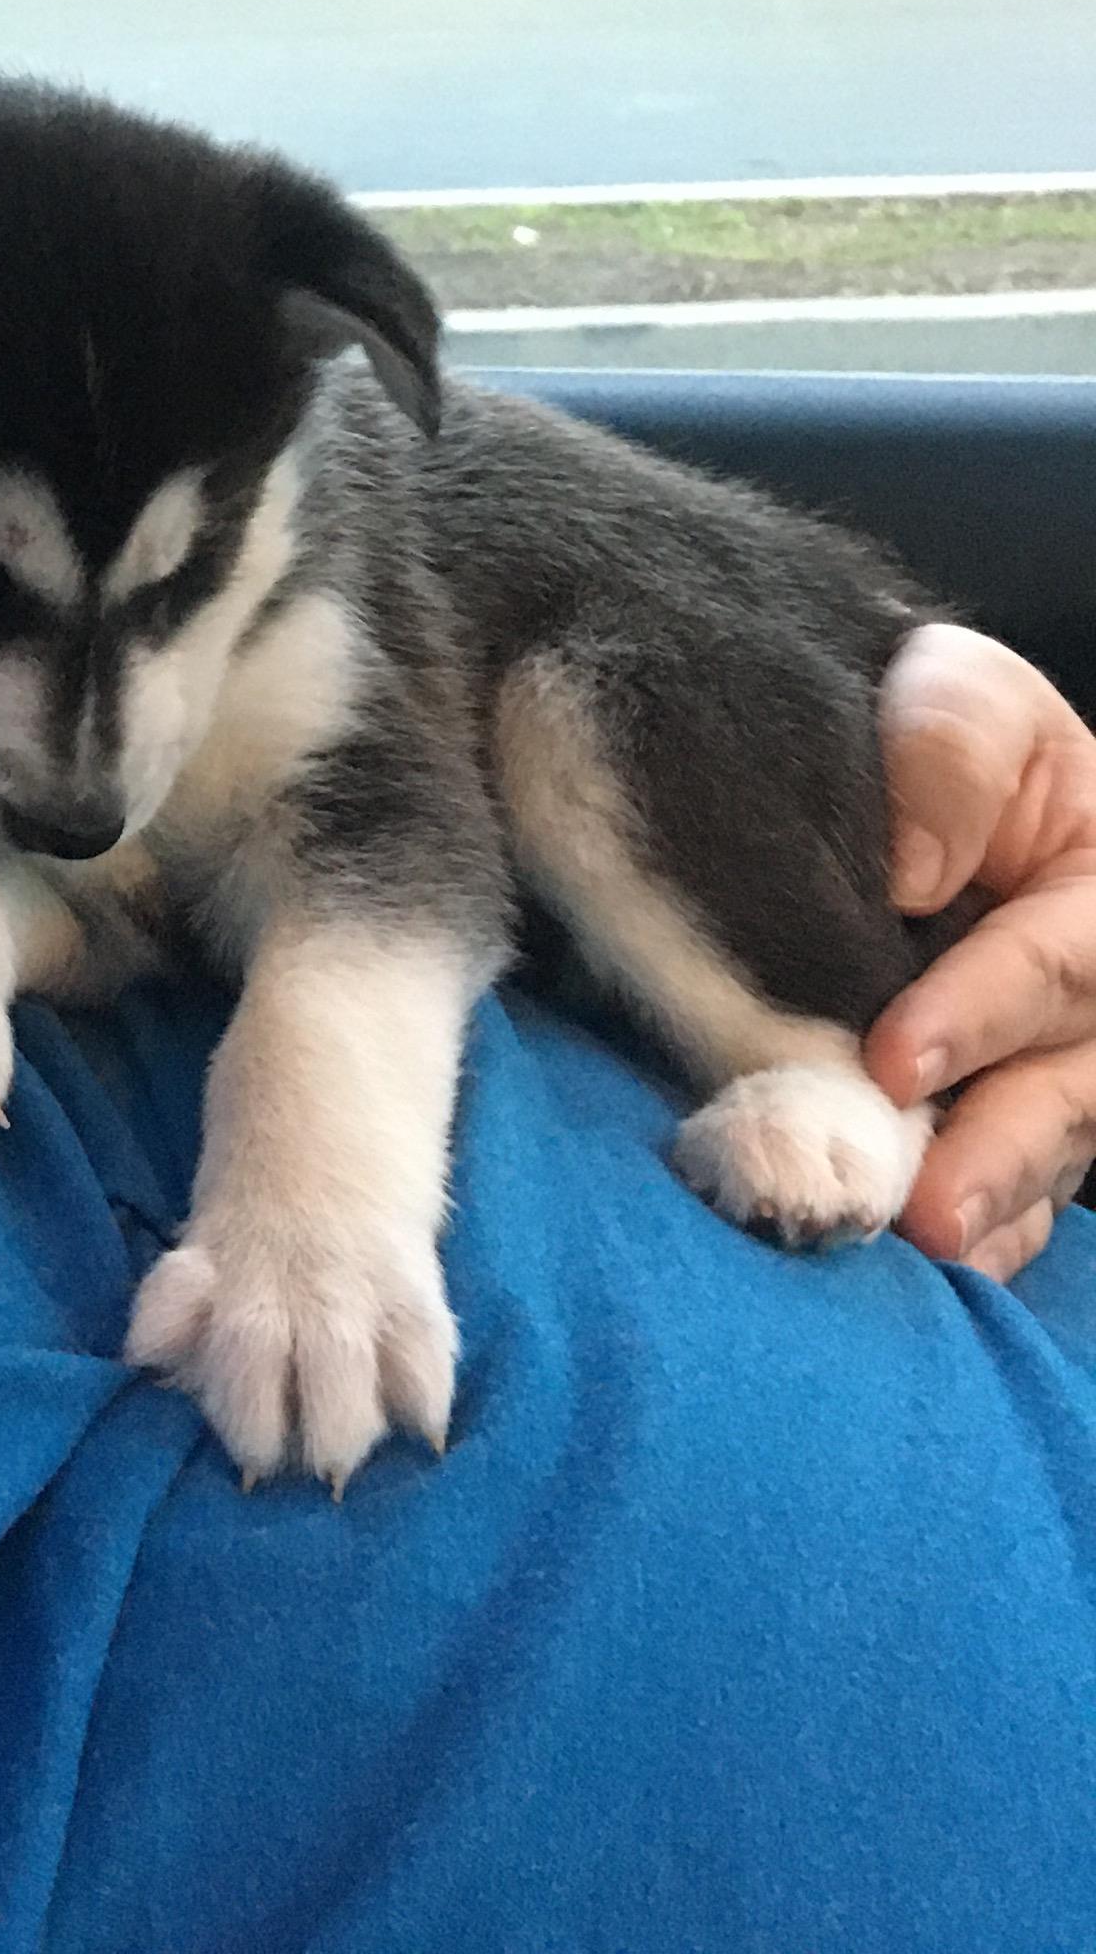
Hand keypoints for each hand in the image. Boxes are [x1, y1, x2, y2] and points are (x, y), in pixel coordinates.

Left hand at [865, 623, 1095, 1282]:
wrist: (898, 768)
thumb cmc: (931, 726)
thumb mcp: (956, 696)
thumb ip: (947, 754)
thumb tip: (912, 870)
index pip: (1056, 960)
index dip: (981, 1010)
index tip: (892, 1056)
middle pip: (1075, 1082)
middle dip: (1001, 1144)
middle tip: (922, 1203)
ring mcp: (1075, 1061)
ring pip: (1059, 1148)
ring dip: (998, 1202)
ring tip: (928, 1244)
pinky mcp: (1030, 1117)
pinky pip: (1038, 1198)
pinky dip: (1002, 1234)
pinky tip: (960, 1271)